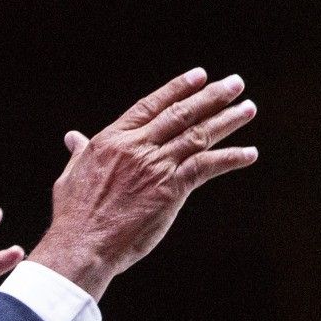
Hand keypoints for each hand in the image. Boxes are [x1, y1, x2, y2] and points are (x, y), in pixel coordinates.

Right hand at [30, 69, 257, 298]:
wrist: (82, 244)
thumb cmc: (73, 216)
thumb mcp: (71, 176)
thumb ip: (80, 153)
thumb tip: (74, 137)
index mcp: (113, 140)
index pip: (152, 105)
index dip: (178, 88)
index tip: (200, 76)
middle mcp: (138, 147)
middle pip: (182, 113)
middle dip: (212, 96)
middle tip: (236, 83)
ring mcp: (157, 166)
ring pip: (199, 135)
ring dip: (228, 120)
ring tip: (248, 109)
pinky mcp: (172, 189)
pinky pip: (208, 166)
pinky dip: (231, 158)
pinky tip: (249, 153)